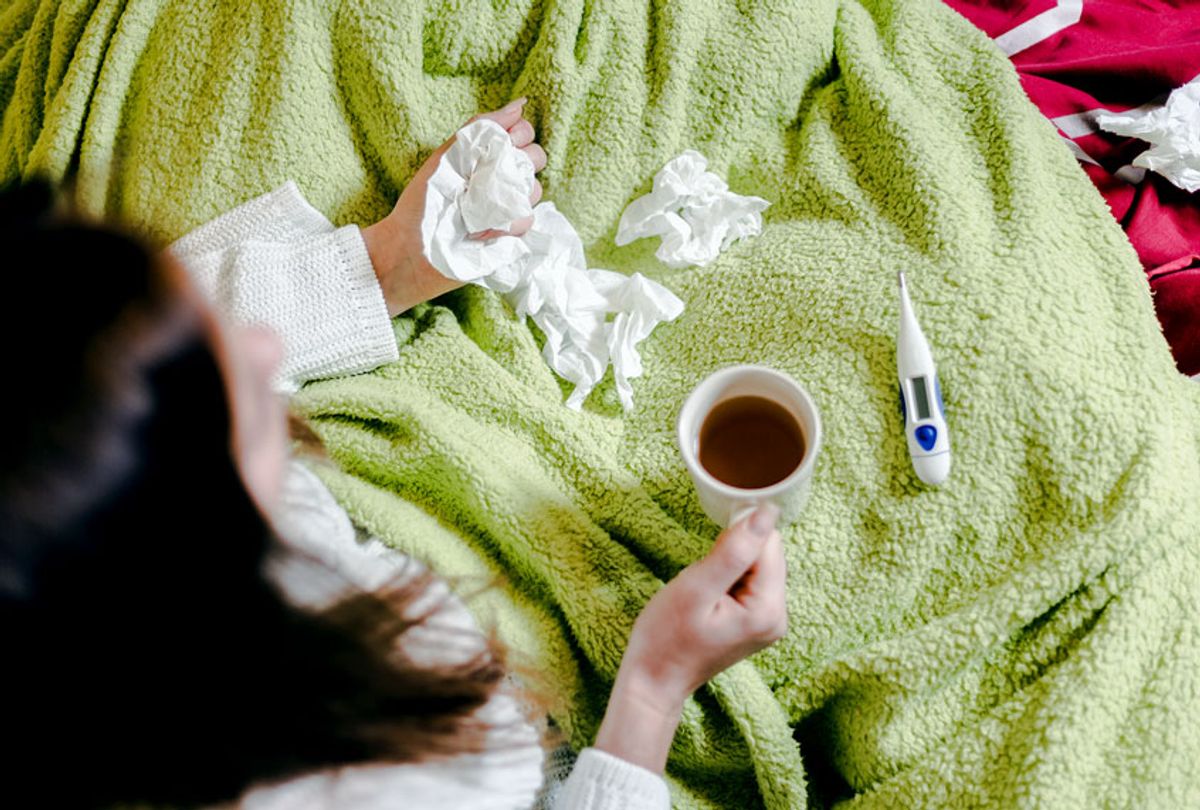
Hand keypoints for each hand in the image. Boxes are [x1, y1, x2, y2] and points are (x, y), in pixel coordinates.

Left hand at [360, 98, 547, 316]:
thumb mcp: (447, 156)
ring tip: (478, 207)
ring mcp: (508, 209)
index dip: (520, 134)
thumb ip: (481, 127)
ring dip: (509, 195)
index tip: (507, 139)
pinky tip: (482, 230)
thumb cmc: (423, 201)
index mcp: (487, 158)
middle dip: (521, 161)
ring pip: (534, 190)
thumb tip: (521, 104)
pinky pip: (526, 221)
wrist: (410, 250)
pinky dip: (506, 224)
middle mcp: (501, 181)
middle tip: (494, 173)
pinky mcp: (511, 237)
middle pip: (535, 159)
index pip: (523, 135)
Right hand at [594, 504, 787, 771]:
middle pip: (768, 555)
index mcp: (769, 609)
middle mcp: (779, 617)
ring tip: (705, 592)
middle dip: (735, 554)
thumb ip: (734, 549)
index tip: (710, 558)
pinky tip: (710, 598)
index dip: (737, 539)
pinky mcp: (758, 623)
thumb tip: (767, 511)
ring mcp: (770, 623)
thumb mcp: (697, 587)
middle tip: (704, 580)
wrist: (655, 680)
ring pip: (759, 566)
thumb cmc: (667, 636)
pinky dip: (730, 579)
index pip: (769, 545)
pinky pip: (752, 582)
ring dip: (731, 567)